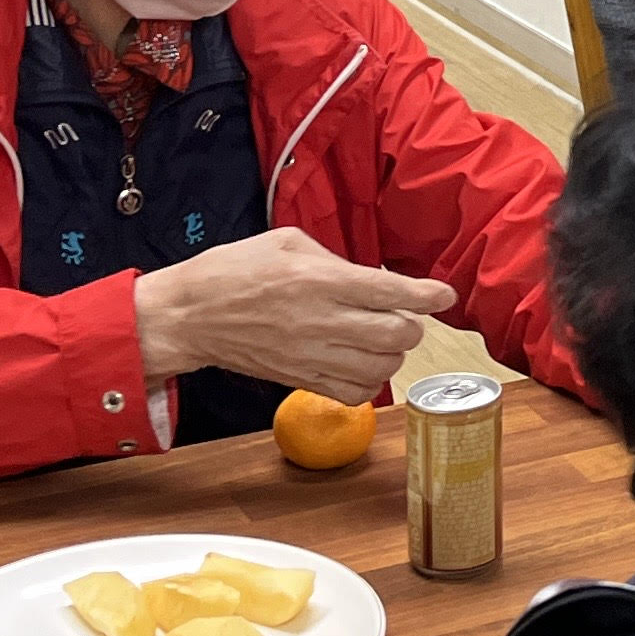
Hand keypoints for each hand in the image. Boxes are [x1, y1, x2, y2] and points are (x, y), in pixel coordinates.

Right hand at [134, 229, 458, 404]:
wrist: (190, 316)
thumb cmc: (235, 271)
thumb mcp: (287, 242)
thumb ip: (338, 259)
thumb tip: (375, 278)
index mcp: (317, 279)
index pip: (389, 291)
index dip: (427, 294)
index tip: (444, 295)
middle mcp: (320, 320)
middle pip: (397, 334)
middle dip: (412, 323)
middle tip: (402, 313)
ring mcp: (311, 355)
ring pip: (383, 366)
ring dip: (392, 352)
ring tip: (378, 337)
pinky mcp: (301, 380)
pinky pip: (356, 393)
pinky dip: (371, 380)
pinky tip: (361, 363)